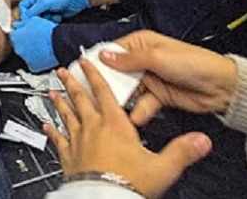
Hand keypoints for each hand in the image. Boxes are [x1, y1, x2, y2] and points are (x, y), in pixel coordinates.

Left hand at [9, 16, 58, 71]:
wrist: (59, 43)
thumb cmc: (48, 31)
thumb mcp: (33, 20)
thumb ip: (24, 23)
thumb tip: (21, 24)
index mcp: (16, 37)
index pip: (14, 35)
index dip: (21, 32)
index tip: (26, 32)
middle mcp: (18, 49)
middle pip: (19, 45)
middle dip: (25, 43)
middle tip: (36, 40)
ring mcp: (25, 59)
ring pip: (26, 55)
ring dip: (31, 52)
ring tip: (41, 47)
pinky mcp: (33, 67)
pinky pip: (33, 63)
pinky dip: (37, 60)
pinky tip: (43, 55)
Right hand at [19, 0, 89, 20]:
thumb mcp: (43, 3)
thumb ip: (32, 12)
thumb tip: (24, 20)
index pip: (23, 7)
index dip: (25, 14)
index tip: (28, 20)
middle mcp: (38, 3)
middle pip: (31, 15)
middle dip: (38, 18)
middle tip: (43, 18)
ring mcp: (46, 9)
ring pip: (40, 20)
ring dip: (46, 19)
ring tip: (53, 14)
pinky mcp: (53, 15)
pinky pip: (48, 22)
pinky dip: (53, 20)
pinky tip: (58, 15)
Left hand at [46, 60, 211, 198]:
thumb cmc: (129, 183)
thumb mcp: (162, 167)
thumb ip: (182, 151)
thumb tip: (200, 140)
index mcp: (115, 125)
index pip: (104, 92)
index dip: (95, 75)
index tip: (86, 62)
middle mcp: (93, 129)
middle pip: (80, 100)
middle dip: (72, 83)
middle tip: (62, 71)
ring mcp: (78, 142)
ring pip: (66, 116)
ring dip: (59, 103)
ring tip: (52, 92)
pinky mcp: (69, 158)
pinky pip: (58, 140)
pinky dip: (51, 132)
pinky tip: (45, 126)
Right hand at [101, 30, 238, 125]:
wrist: (221, 87)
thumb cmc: (196, 63)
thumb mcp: (157, 57)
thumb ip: (129, 59)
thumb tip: (105, 56)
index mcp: (141, 43)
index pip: (112, 50)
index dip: (99, 61)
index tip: (85, 71)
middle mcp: (143, 60)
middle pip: (116, 72)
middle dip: (108, 84)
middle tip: (96, 94)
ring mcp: (150, 79)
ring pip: (127, 90)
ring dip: (123, 100)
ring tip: (116, 109)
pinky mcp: (157, 96)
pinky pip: (141, 104)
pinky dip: (138, 111)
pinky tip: (137, 116)